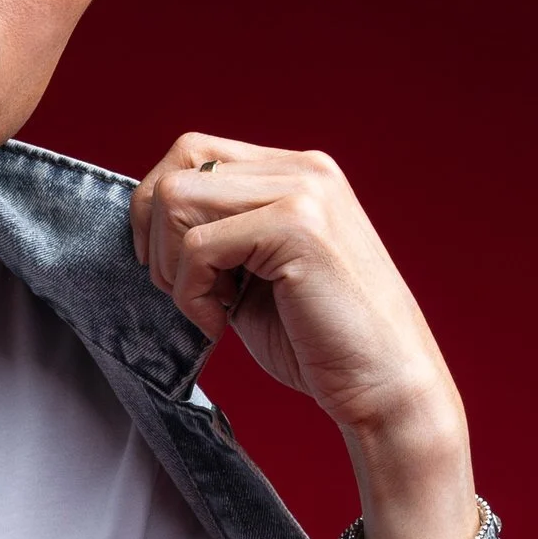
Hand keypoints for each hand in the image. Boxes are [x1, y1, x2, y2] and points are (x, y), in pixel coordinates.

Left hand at [131, 132, 463, 467]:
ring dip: (172, 265)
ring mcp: (302, 192)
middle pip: (180, 166)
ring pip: (178, 198)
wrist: (386, 384)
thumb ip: (218, 242)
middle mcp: (302, 170)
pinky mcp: (296, 227)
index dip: (158, 210)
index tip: (170, 269)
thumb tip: (152, 230)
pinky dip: (192, 294)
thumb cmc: (322, 343)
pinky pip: (198, 246)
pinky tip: (222, 322)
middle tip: (180, 290)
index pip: (195, 153)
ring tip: (207, 307)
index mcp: (296, 174)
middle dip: (155, 234)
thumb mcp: (256, 277)